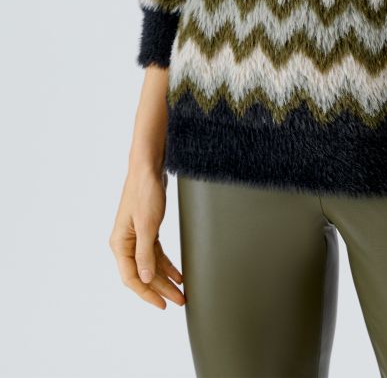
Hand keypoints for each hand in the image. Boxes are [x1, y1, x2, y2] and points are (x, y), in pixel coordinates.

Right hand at [109, 165, 184, 310]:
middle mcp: (125, 243)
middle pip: (143, 274)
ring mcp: (135, 237)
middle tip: (179, 300)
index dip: (147, 294)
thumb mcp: (148, 225)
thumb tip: (144, 280)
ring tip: (181, 291)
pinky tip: (177, 273)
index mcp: (120, 244)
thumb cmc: (145, 192)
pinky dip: (166, 264)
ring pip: (150, 265)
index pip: (132, 278)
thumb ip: (145, 254)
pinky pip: (155, 253)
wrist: (149, 167)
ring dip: (165, 278)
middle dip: (161, 289)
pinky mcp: (146, 230)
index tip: (162, 304)